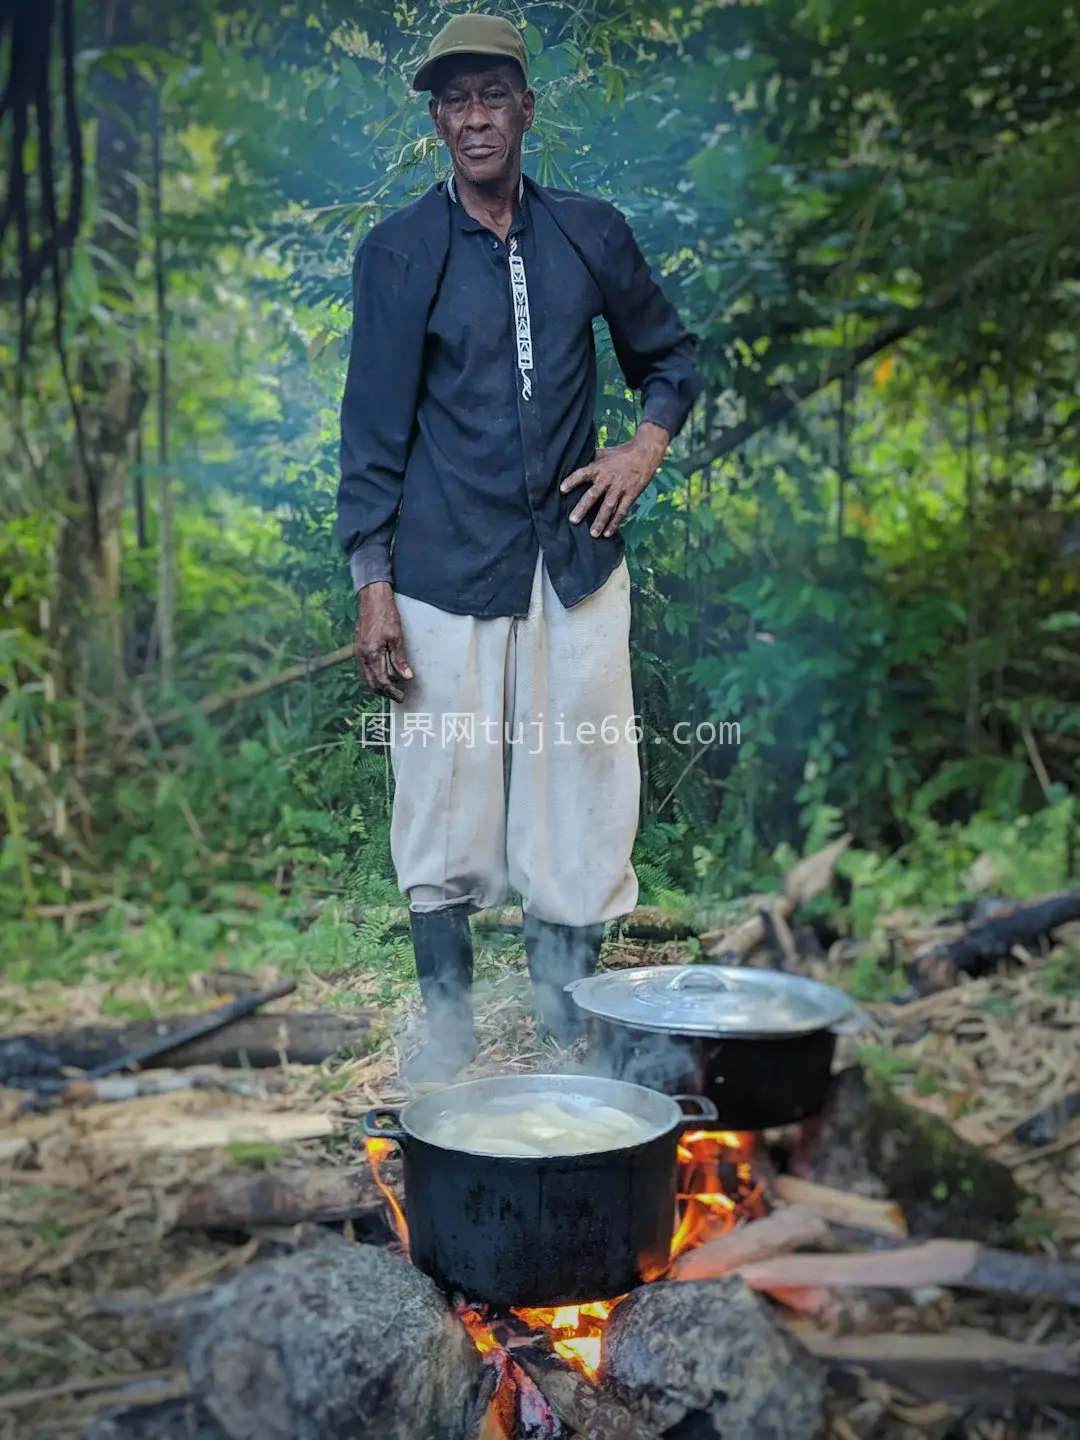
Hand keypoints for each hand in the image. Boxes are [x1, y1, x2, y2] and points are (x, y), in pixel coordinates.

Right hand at [355, 582, 411, 702]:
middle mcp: (362, 656)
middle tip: (398, 695)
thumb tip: (406, 677)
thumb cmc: (385, 615)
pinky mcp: (359, 649)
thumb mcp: (397, 637)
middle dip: (384, 692)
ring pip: (366, 678)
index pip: (381, 681)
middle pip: (371, 683)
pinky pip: (364, 670)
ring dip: (378, 686)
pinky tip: (384, 675)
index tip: (401, 696)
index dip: (391, 691)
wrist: (372, 600)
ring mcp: (358, 653)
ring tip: (393, 687)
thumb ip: (400, 659)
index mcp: (371, 654)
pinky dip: (373, 677)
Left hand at [560, 423, 669, 537]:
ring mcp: (619, 488)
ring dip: (600, 521)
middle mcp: (607, 479)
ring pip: (608, 507)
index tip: (562, 490)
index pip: (582, 474)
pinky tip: (608, 533)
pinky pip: (621, 511)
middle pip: (593, 495)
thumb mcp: (604, 453)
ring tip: (593, 534)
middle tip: (573, 520)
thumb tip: (574, 462)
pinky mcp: (630, 495)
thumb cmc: (621, 453)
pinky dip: (615, 523)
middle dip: (583, 508)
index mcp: (599, 468)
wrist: (644, 453)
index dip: (572, 481)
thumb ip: (590, 460)